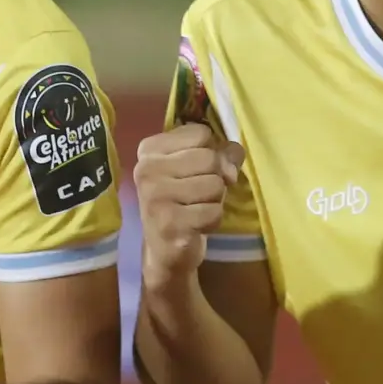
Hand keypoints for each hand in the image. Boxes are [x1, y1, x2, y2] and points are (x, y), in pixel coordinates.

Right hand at [133, 123, 244, 285]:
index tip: (197, 171)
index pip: (201, 133)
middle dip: (216, 178)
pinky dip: (213, 220)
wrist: (164, 250)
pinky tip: (196, 226)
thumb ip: (218, 153)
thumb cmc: (182, 203)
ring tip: (196, 210)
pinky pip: (214, 212)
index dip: (211, 152)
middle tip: (200, 195)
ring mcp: (155, 197)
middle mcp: (146, 170)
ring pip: (215, 184)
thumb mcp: (196, 171)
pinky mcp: (169, 224)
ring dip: (214, 201)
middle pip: (209, 158)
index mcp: (149, 150)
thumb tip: (236, 150)